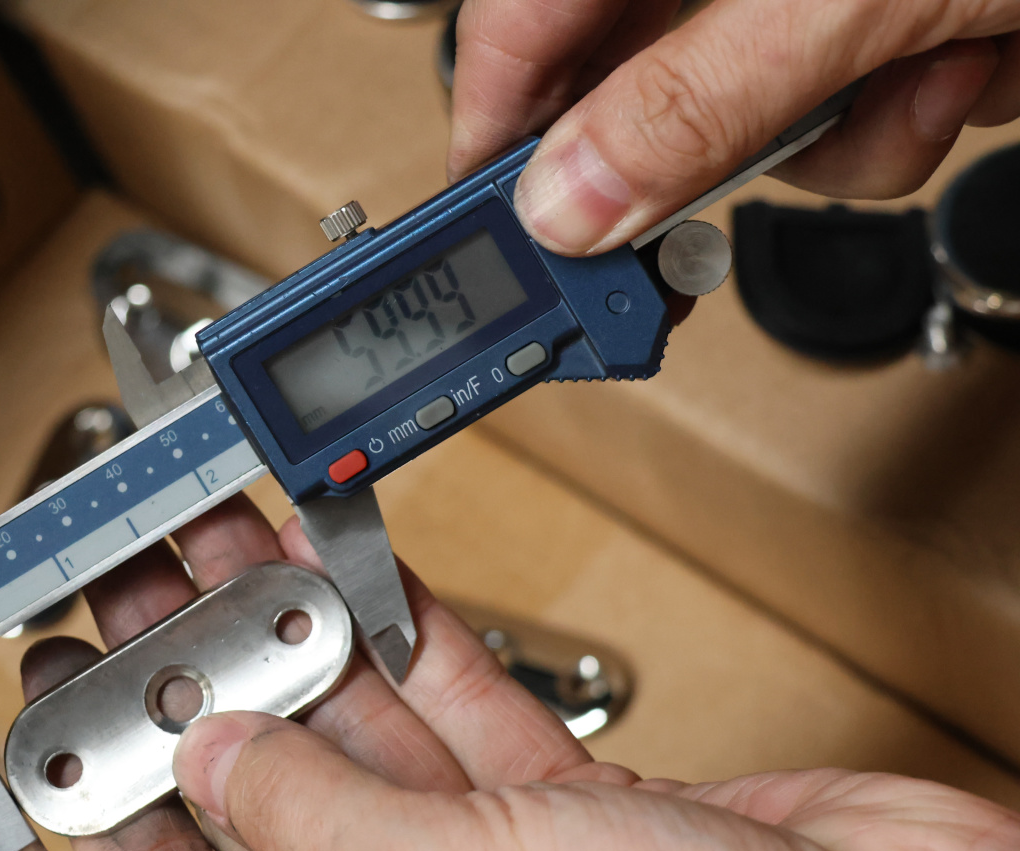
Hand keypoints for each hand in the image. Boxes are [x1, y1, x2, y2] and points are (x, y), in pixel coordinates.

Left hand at [20, 496, 1019, 850]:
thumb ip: (312, 821)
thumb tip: (215, 754)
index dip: (109, 796)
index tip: (62, 700)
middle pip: (263, 796)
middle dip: (199, 679)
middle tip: (138, 583)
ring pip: (362, 731)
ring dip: (290, 632)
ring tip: (219, 542)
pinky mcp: (578, 806)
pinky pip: (463, 701)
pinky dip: (405, 630)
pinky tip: (341, 562)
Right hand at [448, 0, 1019, 254]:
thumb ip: (696, 99)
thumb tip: (565, 199)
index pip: (531, 9)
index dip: (500, 116)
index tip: (489, 219)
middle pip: (648, 73)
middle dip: (714, 141)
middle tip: (686, 217)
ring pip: (765, 114)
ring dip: (852, 130)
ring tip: (937, 73)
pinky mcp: (907, 19)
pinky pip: (864, 110)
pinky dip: (928, 110)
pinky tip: (982, 57)